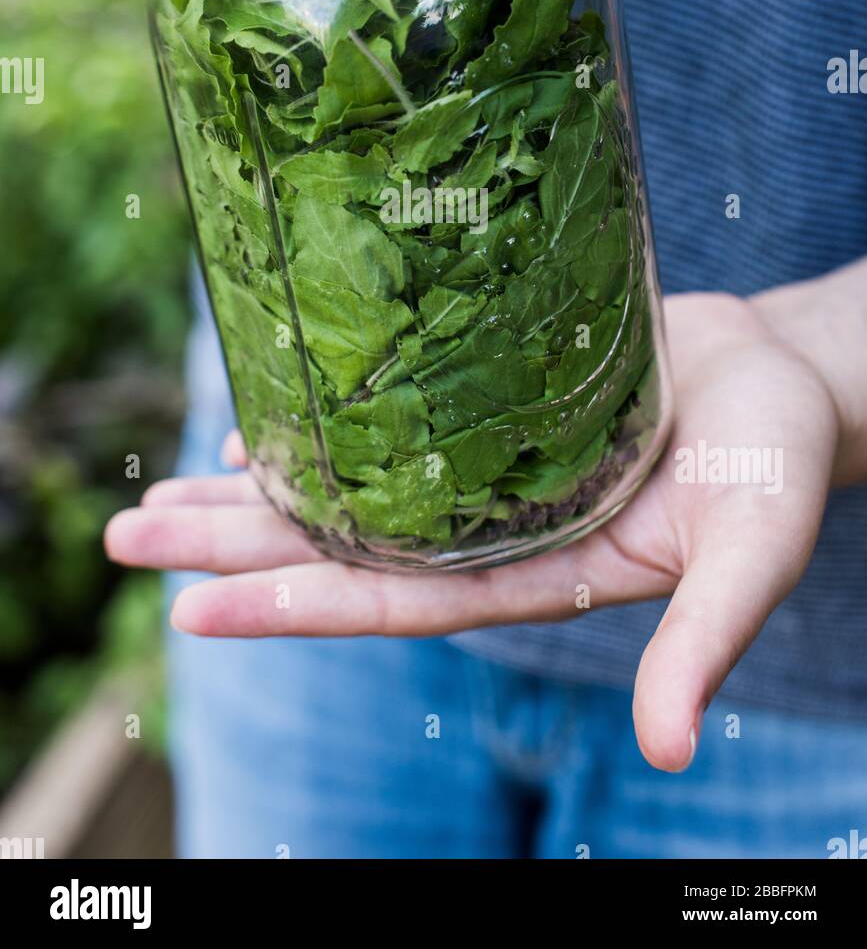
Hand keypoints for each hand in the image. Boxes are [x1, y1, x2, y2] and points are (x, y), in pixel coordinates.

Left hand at [106, 291, 841, 772]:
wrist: (787, 376)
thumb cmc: (778, 463)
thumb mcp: (750, 552)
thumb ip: (705, 642)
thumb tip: (671, 751)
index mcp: (536, 571)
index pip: (392, 601)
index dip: (295, 606)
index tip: (194, 609)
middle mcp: (491, 528)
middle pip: (341, 547)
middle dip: (234, 546)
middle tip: (128, 536)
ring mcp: (484, 467)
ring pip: (348, 486)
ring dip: (253, 493)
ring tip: (160, 493)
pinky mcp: (488, 401)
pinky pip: (385, 423)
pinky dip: (321, 431)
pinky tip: (259, 432)